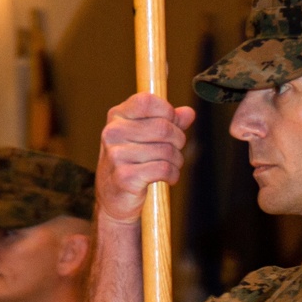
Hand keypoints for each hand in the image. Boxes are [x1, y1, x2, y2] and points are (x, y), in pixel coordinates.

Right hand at [97, 92, 195, 223]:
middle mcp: (113, 132)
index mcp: (117, 117)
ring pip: (166, 150)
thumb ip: (167, 122)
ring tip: (170, 166)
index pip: (147, 101)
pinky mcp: (125, 177)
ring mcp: (117, 155)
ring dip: (176, 161)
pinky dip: (173, 175)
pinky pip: (164, 169)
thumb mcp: (146, 138)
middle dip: (178, 141)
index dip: (168, 112)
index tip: (172, 124)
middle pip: (163, 127)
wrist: (114, 199)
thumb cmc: (131, 164)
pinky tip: (168, 178)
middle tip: (175, 150)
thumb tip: (188, 113)